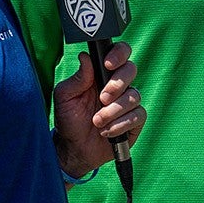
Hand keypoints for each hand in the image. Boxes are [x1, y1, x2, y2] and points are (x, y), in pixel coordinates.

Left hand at [52, 41, 144, 180]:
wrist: (74, 149)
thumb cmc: (68, 119)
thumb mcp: (65, 97)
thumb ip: (77, 78)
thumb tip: (85, 57)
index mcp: (102, 74)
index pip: (120, 53)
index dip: (119, 54)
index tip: (108, 64)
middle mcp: (118, 86)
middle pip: (131, 70)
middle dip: (117, 84)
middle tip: (102, 98)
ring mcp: (128, 103)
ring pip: (134, 96)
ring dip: (113, 110)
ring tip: (97, 121)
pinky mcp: (135, 121)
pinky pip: (138, 116)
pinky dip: (120, 124)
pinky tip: (107, 131)